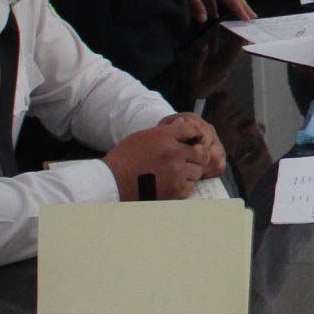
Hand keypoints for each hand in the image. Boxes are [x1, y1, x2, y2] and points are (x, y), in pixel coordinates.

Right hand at [107, 115, 227, 200]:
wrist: (111, 182)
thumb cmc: (125, 158)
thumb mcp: (143, 136)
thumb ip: (165, 130)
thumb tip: (182, 123)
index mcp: (165, 136)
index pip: (193, 130)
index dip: (193, 135)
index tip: (191, 142)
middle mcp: (174, 153)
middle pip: (202, 152)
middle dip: (197, 155)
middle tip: (189, 160)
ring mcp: (176, 173)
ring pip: (198, 171)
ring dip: (190, 172)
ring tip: (177, 173)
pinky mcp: (175, 190)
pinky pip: (191, 187)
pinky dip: (184, 186)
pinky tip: (173, 184)